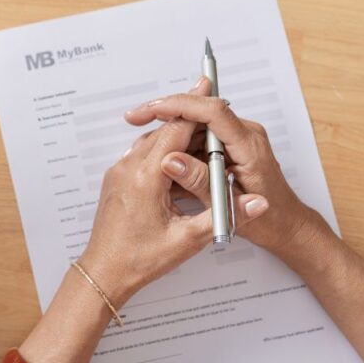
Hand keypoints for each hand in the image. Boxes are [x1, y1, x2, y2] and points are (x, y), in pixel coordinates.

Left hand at [80, 80, 269, 305]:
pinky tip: (176, 154)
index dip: (197, 109)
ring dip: (173, 133)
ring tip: (199, 125)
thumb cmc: (140, 259)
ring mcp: (118, 172)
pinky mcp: (116, 180)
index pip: (175, 131)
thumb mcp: (188, 240)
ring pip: (150, 141)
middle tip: (208, 97)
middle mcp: (128, 167)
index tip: (211, 90)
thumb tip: (259, 204)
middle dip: (188, 116)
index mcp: (146, 176)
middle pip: (162, 130)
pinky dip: (160, 147)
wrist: (104, 272)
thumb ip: (225, 216)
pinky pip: (140, 153)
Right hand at [124, 77, 315, 255]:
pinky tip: (161, 158)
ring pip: (195, 123)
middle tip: (135, 117)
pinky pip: (199, 136)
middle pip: (199, 110)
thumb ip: (199, 181)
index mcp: (249, 145)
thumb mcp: (228, 205)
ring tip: (142, 143)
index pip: (213, 111)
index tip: (153, 110)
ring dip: (168, 131)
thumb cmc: (268, 218)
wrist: (286, 224)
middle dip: (164, 111)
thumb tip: (170, 161)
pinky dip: (178, 145)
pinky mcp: (229, 145)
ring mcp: (236, 138)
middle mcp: (244, 135)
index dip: (180, 105)